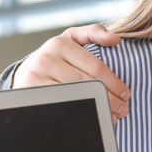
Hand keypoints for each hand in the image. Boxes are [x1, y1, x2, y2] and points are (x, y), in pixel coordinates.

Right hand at [12, 24, 130, 120]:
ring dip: (99, 109)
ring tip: (113, 116)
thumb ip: (94, 33)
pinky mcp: (31, 95)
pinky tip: (93, 118)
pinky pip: (63, 108)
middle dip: (110, 99)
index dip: (115, 83)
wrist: (25, 72)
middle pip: (88, 85)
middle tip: (123, 109)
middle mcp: (46, 59)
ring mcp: (36, 78)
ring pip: (77, 98)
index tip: (126, 94)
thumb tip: (115, 39)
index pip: (96, 68)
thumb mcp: (72, 39)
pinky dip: (82, 115)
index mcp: (60, 44)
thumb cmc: (57, 56)